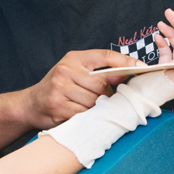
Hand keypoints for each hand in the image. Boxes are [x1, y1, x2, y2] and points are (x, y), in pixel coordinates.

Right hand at [22, 50, 145, 129]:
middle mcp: (66, 70)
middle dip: (108, 95)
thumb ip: (98, 72)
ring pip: (95, 101)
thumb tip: (126, 76)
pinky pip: (84, 114)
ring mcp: (60, 88)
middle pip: (102, 84)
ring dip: (97, 109)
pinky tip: (82, 116)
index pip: (105, 56)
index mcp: (74, 58)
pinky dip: (87, 118)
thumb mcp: (74, 72)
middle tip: (105, 101)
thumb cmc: (58, 87)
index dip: (126, 61)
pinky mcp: (58, 105)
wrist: (30, 104)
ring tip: (90, 109)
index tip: (142, 68)